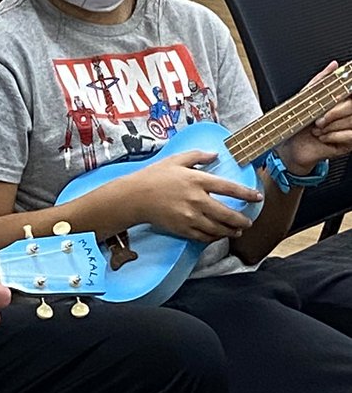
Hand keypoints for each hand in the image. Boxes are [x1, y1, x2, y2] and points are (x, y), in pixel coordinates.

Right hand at [122, 150, 262, 241]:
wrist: (135, 197)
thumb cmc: (154, 176)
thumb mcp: (176, 159)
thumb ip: (198, 156)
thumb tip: (215, 155)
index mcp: (197, 180)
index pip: (230, 188)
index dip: (247, 194)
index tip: (258, 197)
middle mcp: (197, 200)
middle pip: (228, 214)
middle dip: (242, 220)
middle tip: (248, 222)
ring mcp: (190, 216)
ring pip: (218, 229)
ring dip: (230, 231)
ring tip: (237, 231)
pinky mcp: (182, 228)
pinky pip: (204, 237)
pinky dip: (214, 237)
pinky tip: (218, 235)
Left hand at [281, 61, 351, 173]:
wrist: (293, 146)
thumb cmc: (300, 122)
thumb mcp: (307, 98)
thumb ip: (321, 81)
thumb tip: (334, 65)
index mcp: (342, 100)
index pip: (350, 92)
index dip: (347, 90)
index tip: (339, 95)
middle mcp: (349, 113)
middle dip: (333, 113)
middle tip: (318, 119)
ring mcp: (351, 127)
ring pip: (351, 121)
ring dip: (330, 126)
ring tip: (317, 129)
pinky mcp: (350, 142)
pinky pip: (350, 135)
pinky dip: (333, 136)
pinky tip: (323, 137)